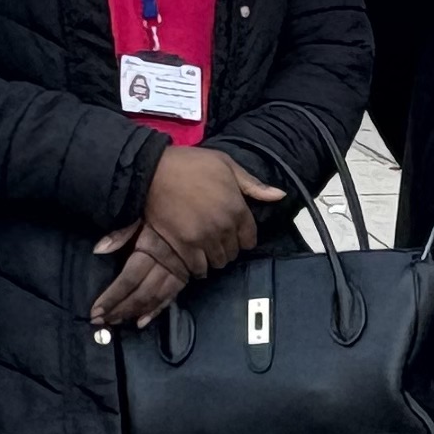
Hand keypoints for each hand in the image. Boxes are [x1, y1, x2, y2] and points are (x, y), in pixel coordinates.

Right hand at [139, 144, 287, 276]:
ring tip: (206, 249)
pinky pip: (198, 268)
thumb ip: (253, 185)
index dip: (243, 238)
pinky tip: (195, 259)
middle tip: (218, 240)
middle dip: (229, 247)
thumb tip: (280, 195)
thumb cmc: (191, 164)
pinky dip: (198, 267)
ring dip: (214, 258)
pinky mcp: (183, 246)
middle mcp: (224, 227)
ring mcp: (203, 238)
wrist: (153, 171)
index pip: (250, 238)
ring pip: (218, 262)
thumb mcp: (226, 165)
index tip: (235, 234)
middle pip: (234, 252)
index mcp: (237, 208)